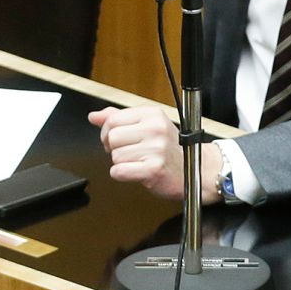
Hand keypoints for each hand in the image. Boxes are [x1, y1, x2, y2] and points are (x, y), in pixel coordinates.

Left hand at [89, 107, 221, 203]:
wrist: (196, 171)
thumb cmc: (170, 150)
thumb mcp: (147, 126)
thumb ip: (119, 119)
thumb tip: (94, 116)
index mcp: (152, 114)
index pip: (112, 119)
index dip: (108, 132)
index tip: (118, 140)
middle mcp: (155, 129)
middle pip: (111, 138)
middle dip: (114, 149)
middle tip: (129, 153)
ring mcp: (156, 149)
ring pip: (115, 156)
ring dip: (122, 163)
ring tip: (138, 163)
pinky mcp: (153, 169)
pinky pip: (119, 172)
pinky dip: (122, 175)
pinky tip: (136, 172)